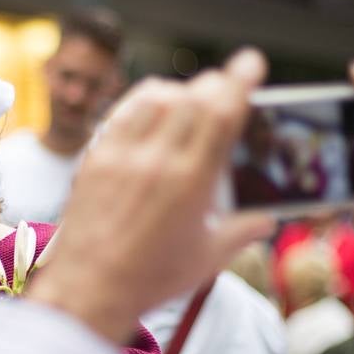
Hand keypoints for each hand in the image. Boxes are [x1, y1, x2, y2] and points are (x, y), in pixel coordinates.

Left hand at [29, 49, 276, 342]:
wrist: (87, 290)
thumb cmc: (150, 279)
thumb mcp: (208, 258)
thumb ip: (242, 231)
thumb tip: (267, 218)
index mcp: (190, 181)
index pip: (220, 112)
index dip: (239, 80)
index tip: (250, 63)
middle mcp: (155, 159)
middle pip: (191, 96)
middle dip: (215, 84)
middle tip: (228, 85)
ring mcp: (120, 155)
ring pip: (155, 96)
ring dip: (180, 90)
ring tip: (191, 100)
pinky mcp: (95, 158)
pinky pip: (122, 112)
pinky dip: (144, 101)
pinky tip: (153, 110)